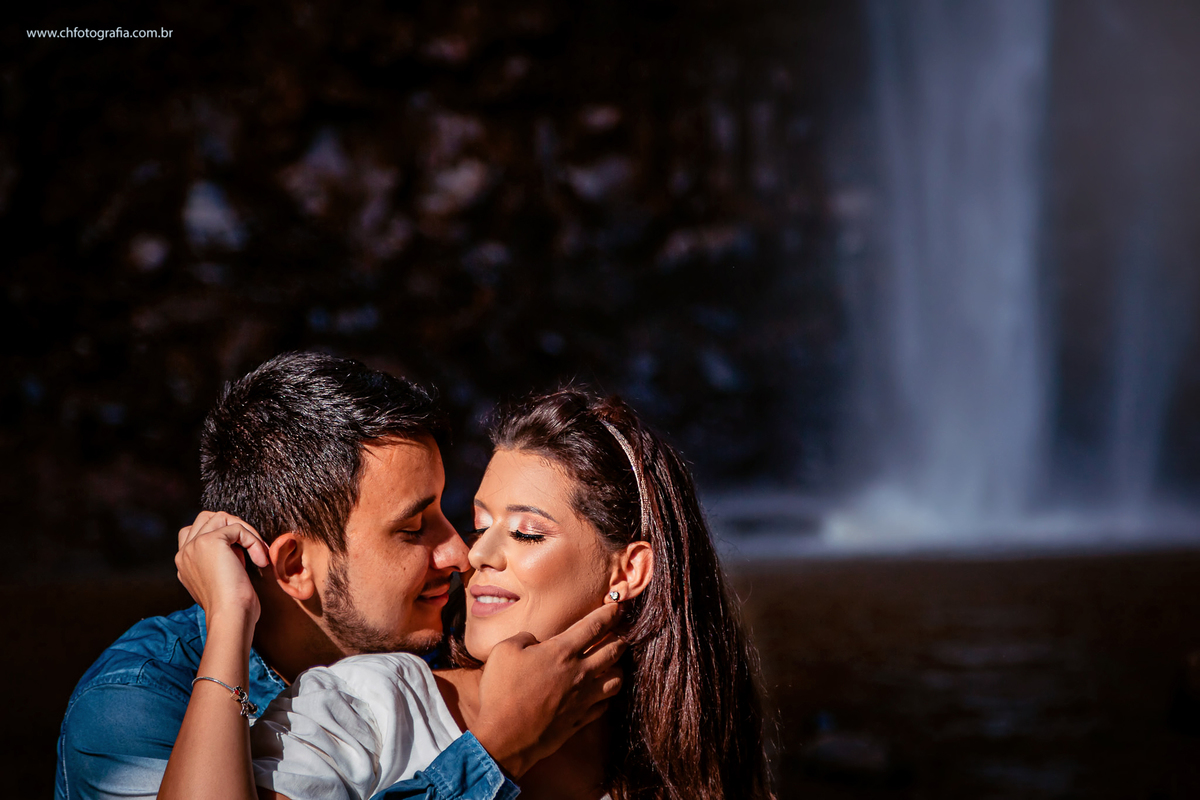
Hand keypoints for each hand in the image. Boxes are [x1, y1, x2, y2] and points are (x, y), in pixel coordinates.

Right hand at [175, 511, 269, 634]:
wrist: (230, 616)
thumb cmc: (232, 606)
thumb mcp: (220, 579)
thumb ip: (218, 561)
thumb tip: (236, 546)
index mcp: (184, 562)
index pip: (195, 531)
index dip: (221, 534)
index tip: (239, 554)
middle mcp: (185, 552)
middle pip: (206, 518)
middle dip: (232, 526)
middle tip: (250, 547)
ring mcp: (195, 546)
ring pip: (222, 518)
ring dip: (246, 532)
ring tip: (257, 553)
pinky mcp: (211, 542)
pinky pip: (237, 528)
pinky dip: (254, 541)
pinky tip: (260, 560)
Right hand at [471, 604, 625, 777]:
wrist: (504, 737)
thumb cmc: (502, 691)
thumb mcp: (505, 650)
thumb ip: (525, 637)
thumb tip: (536, 641)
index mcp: (562, 652)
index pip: (595, 626)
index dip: (610, 613)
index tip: (618, 607)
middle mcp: (579, 673)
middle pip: (614, 650)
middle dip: (620, 638)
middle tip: (620, 632)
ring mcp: (583, 698)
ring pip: (617, 679)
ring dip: (618, 668)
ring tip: (613, 664)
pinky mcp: (580, 720)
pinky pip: (605, 705)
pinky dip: (606, 696)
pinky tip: (600, 693)